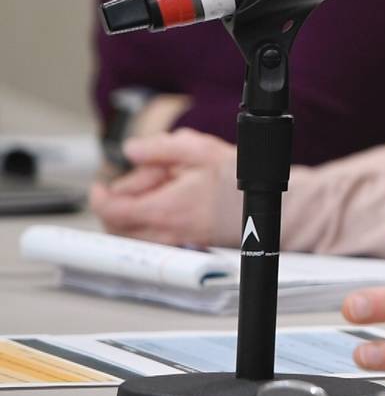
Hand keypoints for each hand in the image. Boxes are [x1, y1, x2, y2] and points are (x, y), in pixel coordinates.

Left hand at [88, 130, 237, 245]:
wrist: (274, 210)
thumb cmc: (243, 182)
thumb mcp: (201, 150)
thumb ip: (160, 148)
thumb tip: (131, 150)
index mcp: (165, 208)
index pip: (111, 210)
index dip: (99, 195)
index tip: (101, 185)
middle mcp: (166, 232)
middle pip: (116, 227)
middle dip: (118, 203)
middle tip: (143, 182)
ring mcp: (176, 243)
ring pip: (132, 236)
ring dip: (132, 215)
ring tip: (161, 192)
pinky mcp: (187, 247)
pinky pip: (152, 240)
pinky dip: (149, 225)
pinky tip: (172, 205)